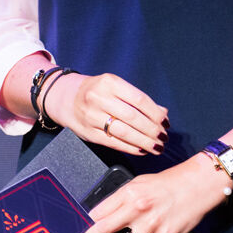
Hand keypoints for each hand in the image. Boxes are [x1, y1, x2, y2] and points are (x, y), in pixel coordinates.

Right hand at [41, 72, 168, 155]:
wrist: (67, 98)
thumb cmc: (98, 92)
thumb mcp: (116, 87)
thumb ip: (138, 99)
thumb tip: (163, 113)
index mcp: (109, 82)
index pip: (139, 99)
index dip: (155, 113)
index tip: (166, 123)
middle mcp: (98, 98)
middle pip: (133, 117)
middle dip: (152, 130)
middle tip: (164, 138)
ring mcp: (91, 116)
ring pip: (124, 132)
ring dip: (144, 142)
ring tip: (157, 147)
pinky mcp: (88, 132)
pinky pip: (113, 142)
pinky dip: (131, 148)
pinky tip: (142, 150)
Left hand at [71, 155, 226, 232]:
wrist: (197, 185)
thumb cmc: (167, 183)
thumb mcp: (138, 183)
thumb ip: (119, 198)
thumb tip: (101, 213)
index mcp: (128, 193)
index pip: (99, 212)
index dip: (86, 223)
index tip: (78, 230)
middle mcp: (137, 209)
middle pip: (103, 230)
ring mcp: (150, 226)